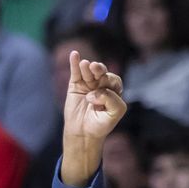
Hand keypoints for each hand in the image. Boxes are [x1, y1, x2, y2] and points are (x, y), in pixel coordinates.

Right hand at [61, 51, 125, 186]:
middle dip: (99, 69)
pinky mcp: (75, 85)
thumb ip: (112, 100)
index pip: (114, 81)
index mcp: (114, 91)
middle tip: (95, 68)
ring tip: (85, 65)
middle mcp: (101, 85)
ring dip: (87, 67)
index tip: (101, 93)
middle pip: (102, 72)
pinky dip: (75, 62)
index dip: (109, 83)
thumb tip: (92, 92)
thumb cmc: (100, 124)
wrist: (83, 133)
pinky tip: (74, 54)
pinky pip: (75, 71)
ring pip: (88, 71)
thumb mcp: (114, 114)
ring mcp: (88, 84)